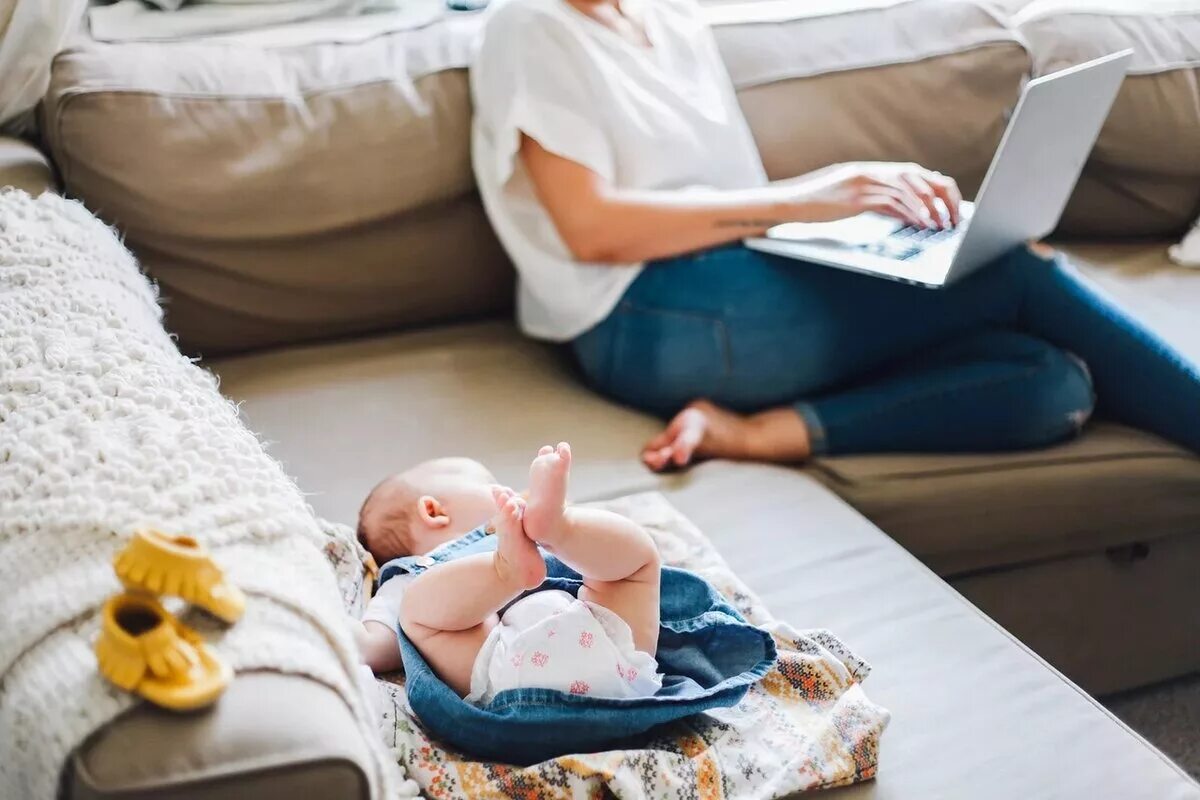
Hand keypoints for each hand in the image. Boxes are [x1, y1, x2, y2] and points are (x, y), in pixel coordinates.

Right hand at [787, 162, 961, 228]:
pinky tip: (920, 223)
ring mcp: (863, 183)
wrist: (792, 203)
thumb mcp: (853, 199)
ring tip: (940, 223)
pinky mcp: (855, 198)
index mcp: (873, 170)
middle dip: (941, 196)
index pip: (915, 173)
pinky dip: (909, 213)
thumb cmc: (821, 204)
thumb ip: (880, 200)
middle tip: (953, 215)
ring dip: (928, 207)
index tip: (950, 205)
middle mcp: (871, 172)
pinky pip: (889, 202)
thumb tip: (908, 212)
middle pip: (917, 176)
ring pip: (906, 189)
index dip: (937, 188)